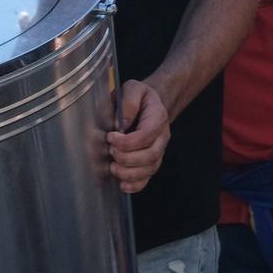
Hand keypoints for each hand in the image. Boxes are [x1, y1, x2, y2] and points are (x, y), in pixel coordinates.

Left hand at [108, 78, 170, 193]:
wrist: (150, 104)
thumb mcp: (133, 88)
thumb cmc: (139, 98)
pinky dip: (136, 185)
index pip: (146, 135)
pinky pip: (148, 177)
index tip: (110, 136)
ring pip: (150, 169)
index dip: (127, 141)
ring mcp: (158, 150)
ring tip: (113, 167)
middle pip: (150, 155)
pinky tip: (123, 185)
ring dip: (129, 173)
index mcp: (158, 118)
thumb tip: (121, 124)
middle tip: (111, 151)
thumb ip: (129, 101)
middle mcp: (162, 137)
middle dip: (126, 158)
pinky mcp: (151, 161)